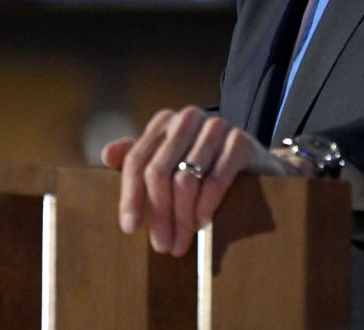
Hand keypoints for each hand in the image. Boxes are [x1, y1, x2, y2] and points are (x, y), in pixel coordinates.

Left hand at [100, 106, 298, 256]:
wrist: (257, 165)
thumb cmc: (205, 164)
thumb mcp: (170, 159)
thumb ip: (140, 156)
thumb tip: (106, 154)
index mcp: (164, 121)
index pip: (138, 160)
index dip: (130, 195)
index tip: (130, 229)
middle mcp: (187, 118)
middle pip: (159, 172)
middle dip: (158, 214)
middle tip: (161, 245)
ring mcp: (216, 126)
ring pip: (185, 179)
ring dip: (181, 218)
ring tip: (180, 243)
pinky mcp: (241, 141)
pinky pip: (216, 179)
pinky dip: (206, 206)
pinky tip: (203, 224)